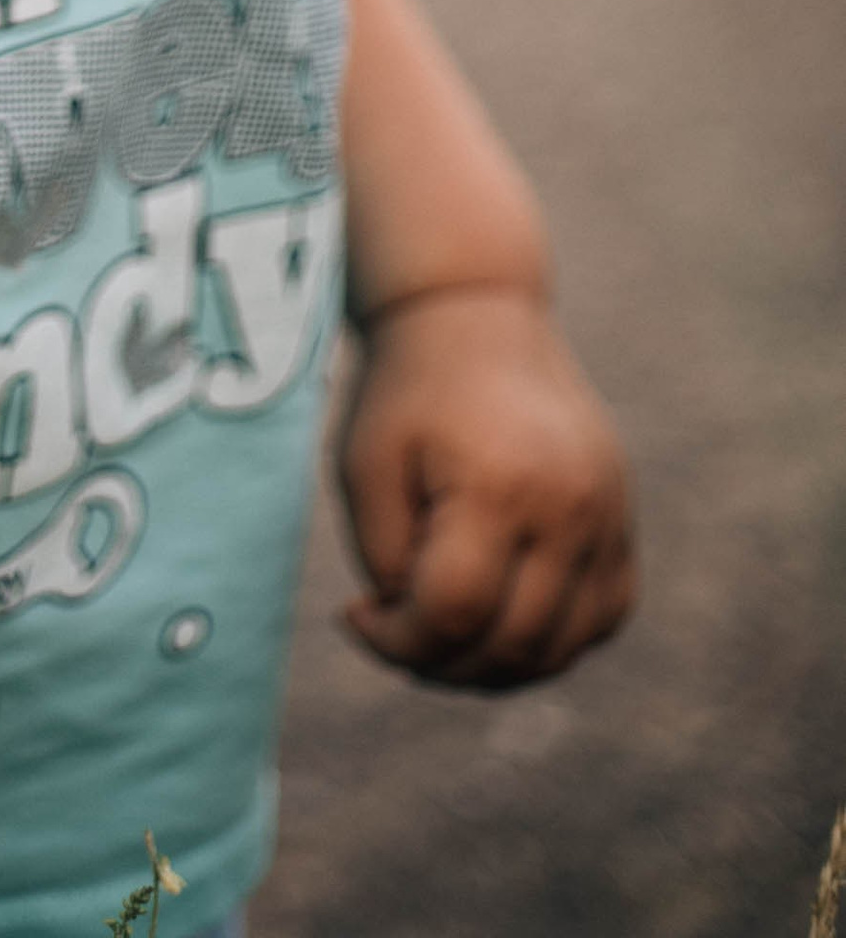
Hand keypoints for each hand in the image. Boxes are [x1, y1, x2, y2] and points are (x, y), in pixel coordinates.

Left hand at [336, 284, 635, 688]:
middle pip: (513, 645)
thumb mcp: (363, 465)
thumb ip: (384, 559)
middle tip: (395, 633)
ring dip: (496, 665)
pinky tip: (497, 612)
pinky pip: (601, 617)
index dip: (398, 640)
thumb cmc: (406, 392)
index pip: (456, 614)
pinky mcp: (623, 519)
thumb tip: (416, 633)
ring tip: (441, 631)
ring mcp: (609, 515)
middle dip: (440, 664)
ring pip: (563, 648)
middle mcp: (569, 506)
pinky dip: (550, 639)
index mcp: (498, 483)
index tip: (358, 614)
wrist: (474, 315)